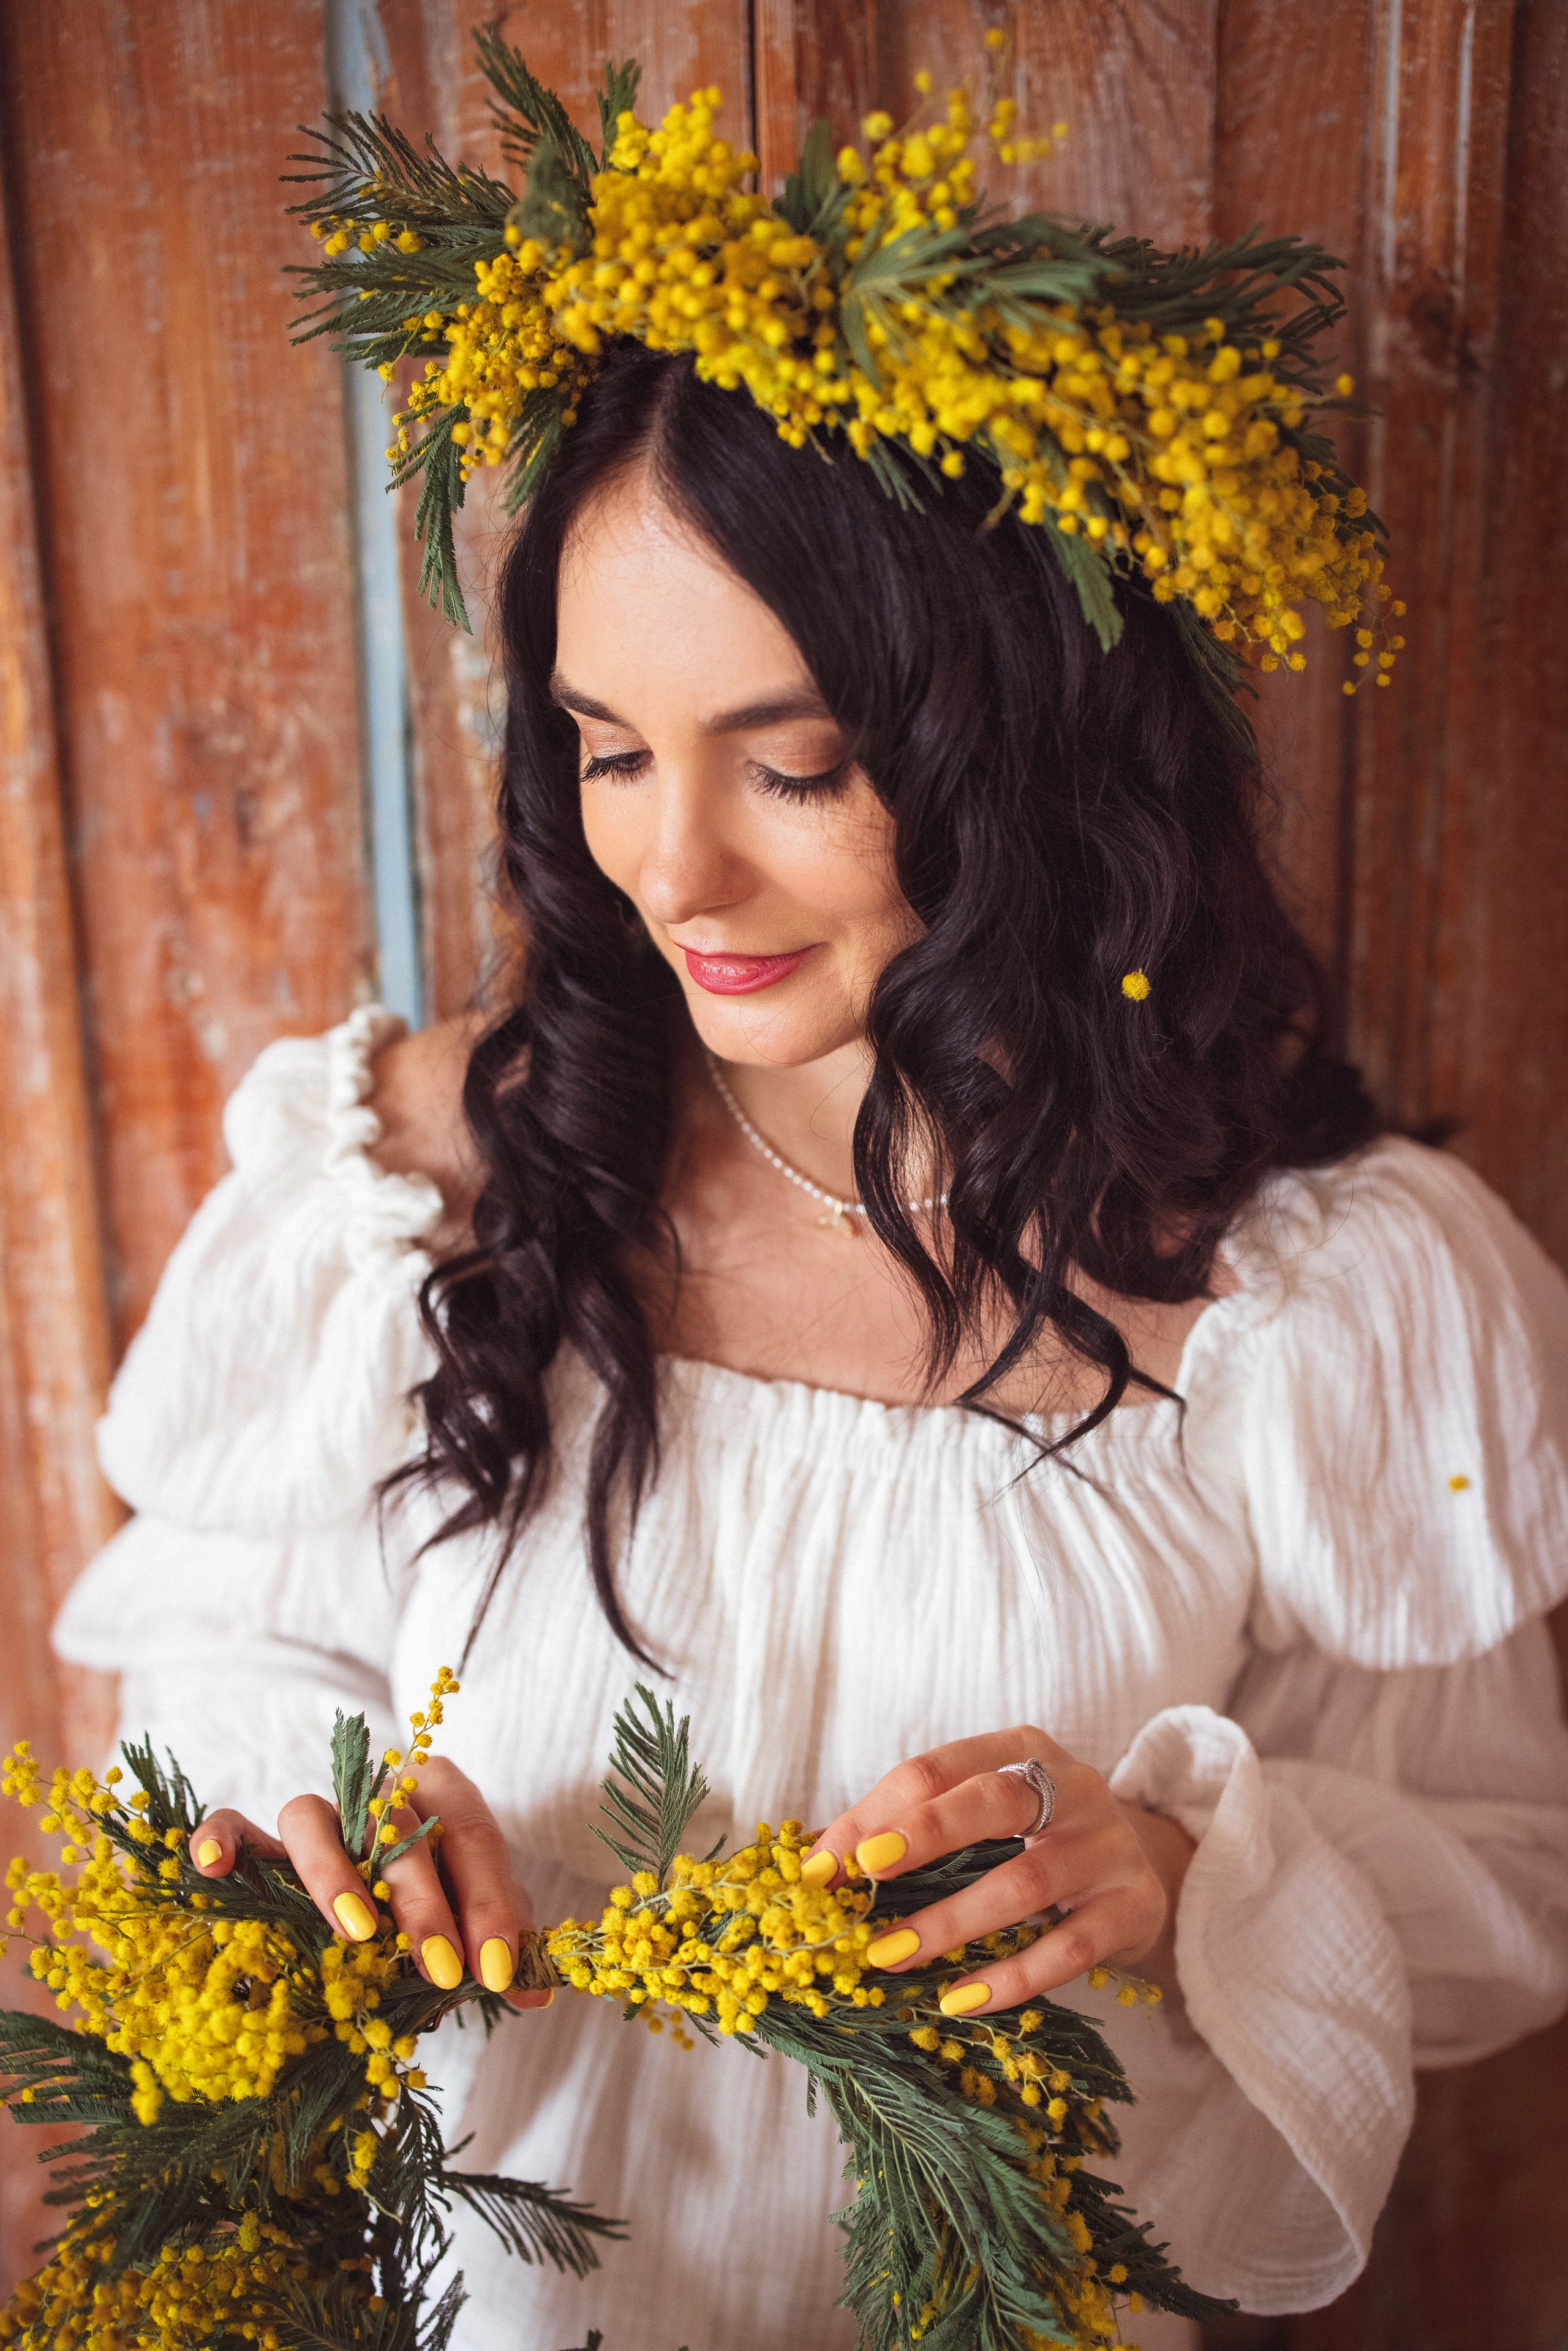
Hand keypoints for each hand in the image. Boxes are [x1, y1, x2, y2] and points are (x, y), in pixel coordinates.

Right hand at [189, 1757, 549, 2010]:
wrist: (369, 1903)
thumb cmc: (431, 1910)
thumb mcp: (472, 1920)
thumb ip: (499, 1940)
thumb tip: (535, 1988)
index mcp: (439, 1797)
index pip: (471, 1833)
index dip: (491, 1900)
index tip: (499, 1969)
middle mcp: (374, 1793)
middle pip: (397, 1825)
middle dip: (426, 1900)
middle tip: (444, 1969)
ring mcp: (314, 1815)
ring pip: (312, 1816)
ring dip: (335, 1873)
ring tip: (358, 1934)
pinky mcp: (255, 1841)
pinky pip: (229, 1823)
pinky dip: (219, 1838)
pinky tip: (215, 1869)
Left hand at [803, 1727, 1194, 2016]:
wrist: (1144, 1869)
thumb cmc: (1035, 1841)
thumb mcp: (981, 1821)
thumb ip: (907, 1831)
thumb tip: (816, 1865)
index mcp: (1021, 1750)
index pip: (938, 1769)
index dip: (876, 1813)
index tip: (824, 1864)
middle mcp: (1073, 1787)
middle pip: (992, 1801)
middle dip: (922, 1835)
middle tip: (864, 1875)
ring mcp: (1108, 1846)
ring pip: (1025, 1882)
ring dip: (950, 1922)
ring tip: (891, 1956)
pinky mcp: (1134, 1907)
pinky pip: (1070, 1947)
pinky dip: (1013, 1976)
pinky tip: (962, 1999)